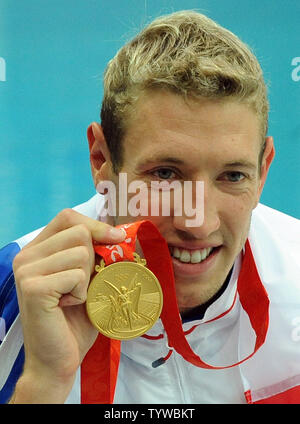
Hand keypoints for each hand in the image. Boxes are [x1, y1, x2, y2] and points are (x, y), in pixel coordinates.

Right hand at [12, 209, 124, 401]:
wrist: (57, 361)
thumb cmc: (75, 320)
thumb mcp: (89, 280)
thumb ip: (96, 254)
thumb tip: (120, 233)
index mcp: (37, 250)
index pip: (67, 217)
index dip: (95, 225)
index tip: (116, 239)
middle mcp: (26, 256)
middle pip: (78, 232)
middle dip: (92, 260)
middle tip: (81, 286)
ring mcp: (27, 270)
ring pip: (81, 252)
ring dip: (87, 280)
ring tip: (73, 298)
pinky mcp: (33, 287)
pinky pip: (77, 275)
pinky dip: (82, 293)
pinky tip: (68, 307)